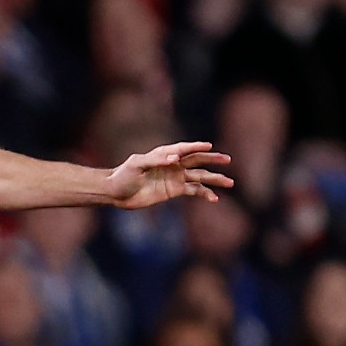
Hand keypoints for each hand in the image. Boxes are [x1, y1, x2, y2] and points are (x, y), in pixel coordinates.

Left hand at [105, 141, 233, 207]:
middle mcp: (173, 164)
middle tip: (227, 159)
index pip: (184, 149)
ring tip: (230, 182)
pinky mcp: (174, 191)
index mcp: (164, 154)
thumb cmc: (123, 175)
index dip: (196, 147)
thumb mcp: (136, 164)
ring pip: (200, 176)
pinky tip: (214, 198)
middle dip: (213, 159)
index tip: (209, 146)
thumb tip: (175, 159)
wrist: (116, 193)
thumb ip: (156, 160)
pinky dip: (204, 194)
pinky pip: (194, 191)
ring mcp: (175, 177)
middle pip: (197, 160)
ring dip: (214, 179)